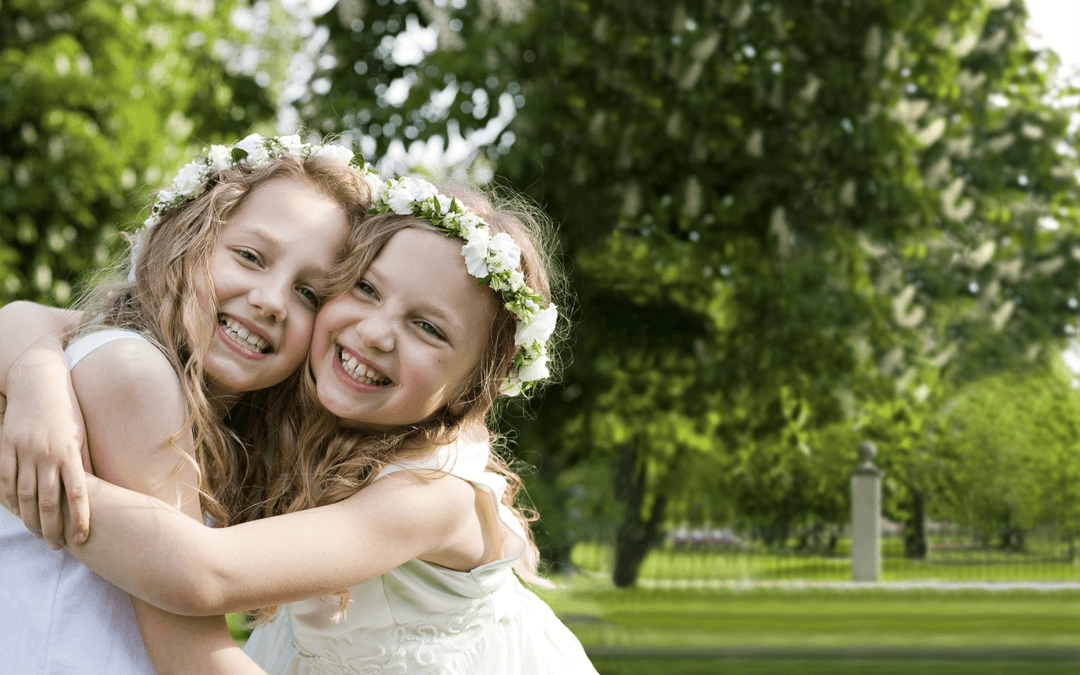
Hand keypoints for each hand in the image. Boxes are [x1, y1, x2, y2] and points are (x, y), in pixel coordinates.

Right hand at [0, 349, 90, 547]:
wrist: (38, 382)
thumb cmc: (67, 411)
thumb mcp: (81, 436)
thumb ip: (83, 464)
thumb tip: (93, 493)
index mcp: (69, 452)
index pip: (78, 493)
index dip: (80, 518)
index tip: (82, 538)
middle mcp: (45, 453)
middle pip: (49, 501)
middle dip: (53, 528)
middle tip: (58, 546)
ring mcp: (22, 451)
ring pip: (25, 495)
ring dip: (31, 519)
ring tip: (39, 535)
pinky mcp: (5, 447)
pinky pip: (5, 480)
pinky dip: (10, 500)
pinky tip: (17, 513)